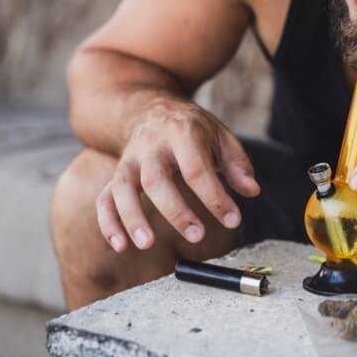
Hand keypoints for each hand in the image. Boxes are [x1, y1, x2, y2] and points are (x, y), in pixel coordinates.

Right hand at [96, 96, 258, 251]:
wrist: (150, 109)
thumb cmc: (191, 129)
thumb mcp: (220, 136)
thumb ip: (236, 164)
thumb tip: (252, 191)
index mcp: (182, 133)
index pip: (196, 168)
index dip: (215, 196)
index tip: (233, 220)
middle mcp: (151, 146)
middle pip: (156, 179)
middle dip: (175, 210)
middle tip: (197, 235)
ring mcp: (129, 160)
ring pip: (122, 188)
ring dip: (132, 218)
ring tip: (147, 244)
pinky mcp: (116, 174)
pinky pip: (105, 199)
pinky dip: (108, 223)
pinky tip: (121, 246)